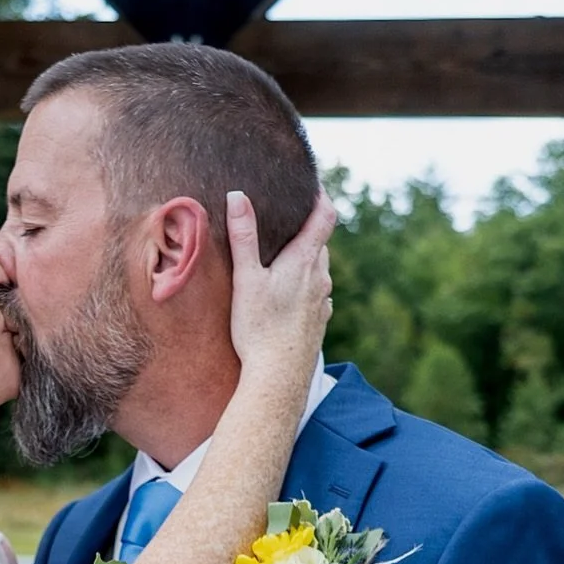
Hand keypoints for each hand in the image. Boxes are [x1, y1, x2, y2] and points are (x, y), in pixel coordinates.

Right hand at [227, 188, 334, 374]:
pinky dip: (305, 290)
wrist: (278, 378)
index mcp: (305, 260)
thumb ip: (243, 236)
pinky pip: (316, 298)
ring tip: (283, 263)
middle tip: (286, 225)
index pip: (325, 215)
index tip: (312, 185)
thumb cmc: (260, 328)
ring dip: (305, 263)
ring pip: (318, 272)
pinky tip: (288, 300)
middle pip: (320, 244)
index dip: (321, 196)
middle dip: (306, 232)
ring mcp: (322, 303)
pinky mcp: (318, 324)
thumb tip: (237, 196)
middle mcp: (321, 278)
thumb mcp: (246, 278)